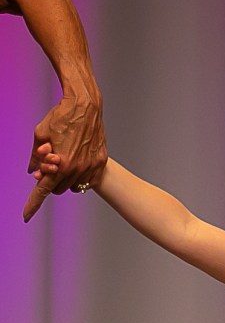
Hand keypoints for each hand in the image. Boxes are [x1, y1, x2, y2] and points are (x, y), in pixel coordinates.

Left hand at [25, 88, 104, 220]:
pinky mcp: (100, 161)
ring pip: (73, 185)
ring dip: (64, 178)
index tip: (25, 216)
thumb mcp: (39, 135)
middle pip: (57, 189)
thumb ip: (35, 157)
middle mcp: (77, 168)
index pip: (42, 189)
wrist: (85, 106)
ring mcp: (91, 166)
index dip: (32, 204)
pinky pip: (87, 179)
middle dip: (49, 181)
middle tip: (47, 168)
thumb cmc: (61, 117)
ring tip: (63, 160)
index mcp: (60, 164)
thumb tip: (32, 171)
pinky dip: (79, 174)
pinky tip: (76, 160)